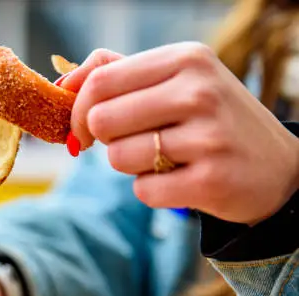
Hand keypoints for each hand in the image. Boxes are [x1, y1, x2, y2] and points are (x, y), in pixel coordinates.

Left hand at [62, 42, 298, 224]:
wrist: (278, 169)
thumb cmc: (210, 121)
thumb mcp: (176, 81)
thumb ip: (118, 73)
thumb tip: (63, 81)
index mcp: (186, 59)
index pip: (100, 81)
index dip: (78, 110)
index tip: (81, 128)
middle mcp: (199, 91)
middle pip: (102, 120)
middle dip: (106, 140)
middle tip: (134, 143)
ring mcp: (209, 136)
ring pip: (119, 158)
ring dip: (131, 167)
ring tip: (166, 160)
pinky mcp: (211, 180)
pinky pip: (143, 191)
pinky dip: (152, 191)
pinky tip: (181, 181)